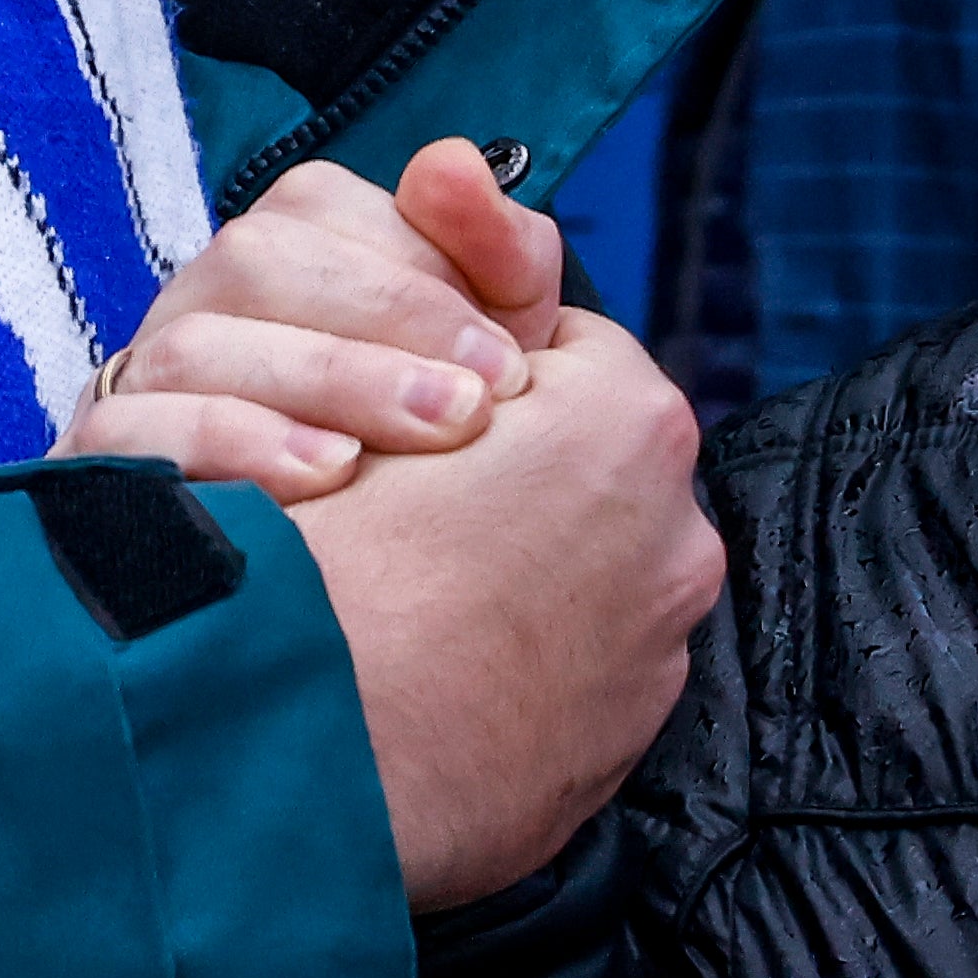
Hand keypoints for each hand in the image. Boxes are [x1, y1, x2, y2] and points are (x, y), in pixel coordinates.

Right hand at [67, 144, 577, 501]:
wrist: (359, 611)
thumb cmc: (422, 460)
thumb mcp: (481, 357)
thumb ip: (497, 258)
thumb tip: (450, 163)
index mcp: (279, 258)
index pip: (316, 208)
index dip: (419, 274)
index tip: (513, 363)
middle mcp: (200, 306)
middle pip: (258, 260)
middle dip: (384, 325)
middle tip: (479, 408)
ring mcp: (140, 382)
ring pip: (195, 343)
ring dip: (318, 383)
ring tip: (422, 440)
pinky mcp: (100, 466)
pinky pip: (132, 434)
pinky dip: (231, 445)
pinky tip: (322, 479)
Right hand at [290, 298, 718, 903]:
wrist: (301, 769)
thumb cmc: (315, 566)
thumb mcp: (350, 393)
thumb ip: (431, 310)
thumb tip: (452, 209)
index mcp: (625, 421)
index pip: (556, 349)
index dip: (461, 366)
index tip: (398, 413)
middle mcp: (677, 532)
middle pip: (584, 463)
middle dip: (507, 470)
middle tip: (401, 508)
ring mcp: (660, 647)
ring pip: (584, 567)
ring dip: (514, 568)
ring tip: (411, 595)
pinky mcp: (624, 740)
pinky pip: (574, 664)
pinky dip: (515, 656)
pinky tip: (431, 665)